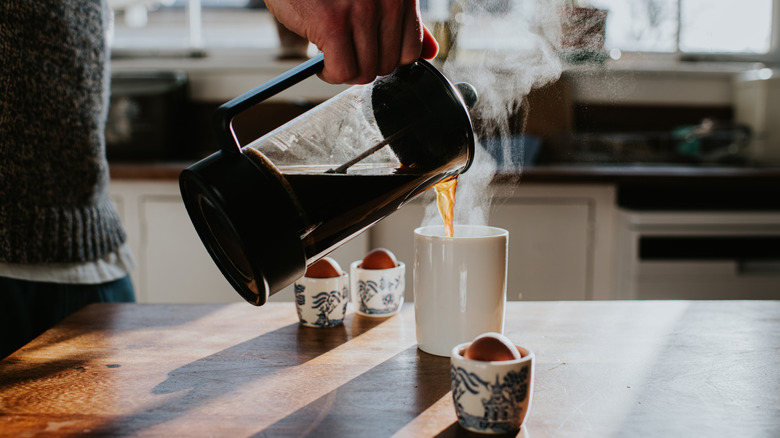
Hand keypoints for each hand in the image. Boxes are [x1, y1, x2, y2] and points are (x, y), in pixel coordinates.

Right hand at [265, 0, 438, 83]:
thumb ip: (403, 20)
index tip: (366, 53)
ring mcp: (362, 9)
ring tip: (330, 55)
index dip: (385, 57)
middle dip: (363, 65)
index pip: (411, 49)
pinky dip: (329, 74)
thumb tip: (431, 52)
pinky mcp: (333, 22)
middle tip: (342, 53)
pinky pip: (342, 71)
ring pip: (365, 71)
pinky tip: (320, 62)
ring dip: (344, 72)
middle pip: (387, 64)